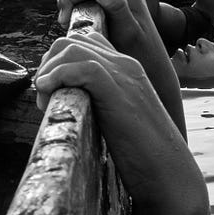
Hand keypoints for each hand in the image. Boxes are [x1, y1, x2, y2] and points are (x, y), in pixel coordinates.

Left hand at [34, 31, 199, 204]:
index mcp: (128, 70)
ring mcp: (124, 77)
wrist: (169, 173)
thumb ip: (101, 105)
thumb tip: (72, 106)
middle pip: (71, 41)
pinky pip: (82, 67)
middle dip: (47, 64)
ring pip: (72, 48)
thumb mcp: (120, 120)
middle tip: (43, 97)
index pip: (86, 43)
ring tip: (44, 101)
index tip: (50, 89)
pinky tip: (48, 94)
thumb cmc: (144, 156)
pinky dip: (58, 75)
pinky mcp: (119, 92)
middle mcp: (126, 66)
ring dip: (48, 71)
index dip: (58, 61)